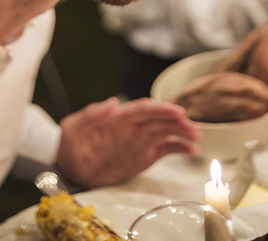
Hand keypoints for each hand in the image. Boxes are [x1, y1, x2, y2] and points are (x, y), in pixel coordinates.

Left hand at [56, 97, 200, 187]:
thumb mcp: (74, 128)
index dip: (160, 109)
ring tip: (197, 138)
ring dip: (182, 133)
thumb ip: (91, 115)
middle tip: (194, 128)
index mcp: (118, 117)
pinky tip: (191, 150)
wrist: (69, 165)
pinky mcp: (143, 154)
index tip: (177, 112)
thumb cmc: (69, 143)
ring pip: (166, 132)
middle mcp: (133, 126)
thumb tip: (112, 102)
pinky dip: (179, 148)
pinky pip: (164, 149)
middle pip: (159, 119)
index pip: (143, 109)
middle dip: (177, 121)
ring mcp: (140, 140)